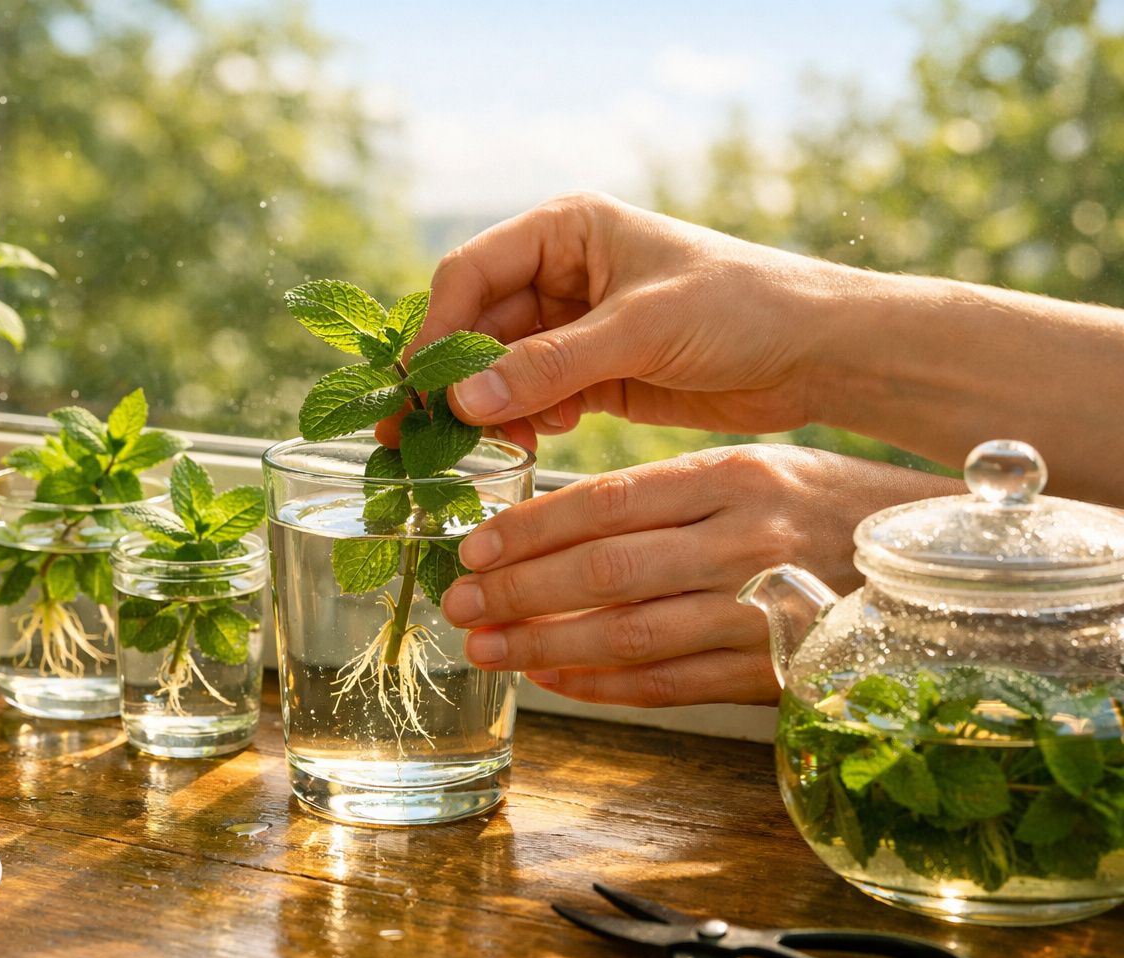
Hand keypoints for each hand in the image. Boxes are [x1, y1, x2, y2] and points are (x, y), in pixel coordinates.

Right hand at [409, 191, 855, 448]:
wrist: (817, 353)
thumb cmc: (741, 308)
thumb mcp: (642, 328)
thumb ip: (551, 365)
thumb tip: (463, 401)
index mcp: (566, 231)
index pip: (470, 274)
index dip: (438, 330)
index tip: (420, 388)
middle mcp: (560, 274)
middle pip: (475, 327)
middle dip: (454, 381)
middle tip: (425, 436)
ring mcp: (574, 327)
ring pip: (499, 370)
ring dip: (489, 408)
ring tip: (495, 445)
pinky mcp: (594, 375)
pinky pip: (533, 400)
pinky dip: (525, 422)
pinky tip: (542, 439)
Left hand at [439, 445, 960, 706]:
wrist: (940, 568)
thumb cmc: (830, 508)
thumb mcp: (758, 470)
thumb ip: (668, 493)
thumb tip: (557, 519)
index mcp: (736, 476)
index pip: (610, 500)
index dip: (531, 528)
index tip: (472, 546)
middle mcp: (747, 539)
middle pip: (607, 570)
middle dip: (519, 591)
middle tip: (458, 602)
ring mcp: (765, 609)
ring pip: (632, 633)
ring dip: (548, 644)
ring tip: (487, 647)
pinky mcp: (778, 669)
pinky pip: (674, 684)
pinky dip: (608, 686)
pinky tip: (557, 681)